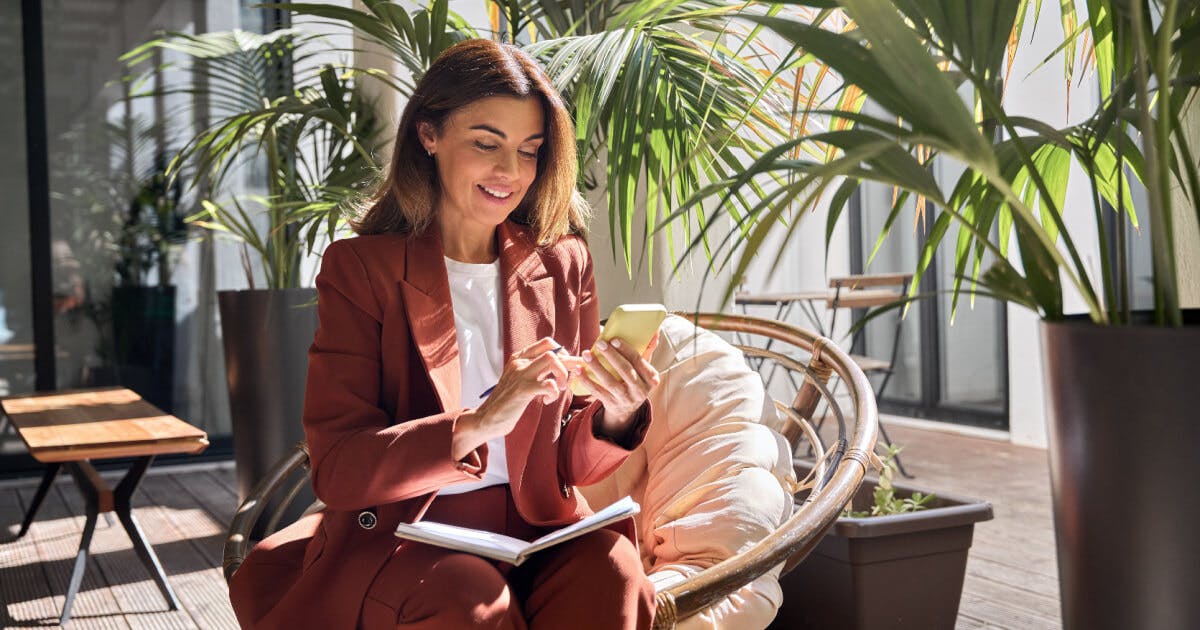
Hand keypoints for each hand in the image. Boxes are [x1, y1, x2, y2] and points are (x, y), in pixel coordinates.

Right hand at [452, 337, 583, 459]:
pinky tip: (547, 401)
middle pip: (553, 351)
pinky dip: (554, 393)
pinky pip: (549, 384)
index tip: (566, 367)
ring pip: (552, 360)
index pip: (547, 343)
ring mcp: (521, 375)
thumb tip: (561, 366)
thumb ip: (534, 371)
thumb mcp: (519, 380)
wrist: (486, 418)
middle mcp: (520, 362)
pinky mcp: (523, 389)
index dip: (563, 352)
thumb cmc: (507, 402)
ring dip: (563, 374)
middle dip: (569, 363)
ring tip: (560, 388)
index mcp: (519, 358)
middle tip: (572, 377)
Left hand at [578, 333, 660, 440]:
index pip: (639, 361)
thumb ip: (648, 350)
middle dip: (612, 356)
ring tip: (586, 354)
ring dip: (597, 367)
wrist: (627, 408)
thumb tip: (654, 331)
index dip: (626, 350)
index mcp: (651, 379)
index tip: (614, 340)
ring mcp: (625, 399)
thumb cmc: (636, 380)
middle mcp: (640, 391)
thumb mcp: (645, 369)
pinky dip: (586, 380)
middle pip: (625, 371)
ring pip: (610, 382)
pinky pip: (597, 392)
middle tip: (600, 344)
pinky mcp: (611, 404)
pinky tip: (578, 370)